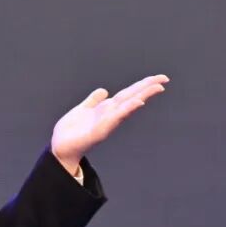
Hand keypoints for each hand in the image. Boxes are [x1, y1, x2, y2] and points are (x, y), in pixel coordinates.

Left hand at [50, 74, 169, 173]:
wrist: (61, 148)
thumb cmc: (72, 131)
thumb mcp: (83, 110)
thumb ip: (93, 100)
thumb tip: (104, 91)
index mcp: (107, 109)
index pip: (127, 94)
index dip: (141, 85)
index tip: (157, 79)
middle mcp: (110, 115)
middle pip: (132, 97)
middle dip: (147, 88)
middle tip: (164, 79)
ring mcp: (107, 123)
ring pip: (127, 106)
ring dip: (142, 96)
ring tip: (156, 88)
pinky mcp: (100, 131)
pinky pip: (115, 118)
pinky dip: (127, 110)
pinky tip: (137, 102)